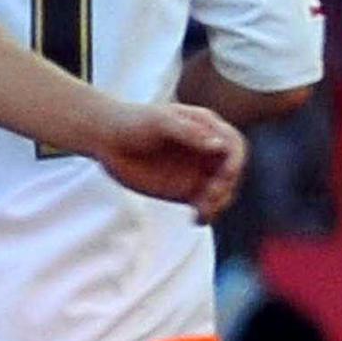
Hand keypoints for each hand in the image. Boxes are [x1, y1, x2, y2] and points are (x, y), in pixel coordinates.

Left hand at [98, 102, 248, 217]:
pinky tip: (196, 219)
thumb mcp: (159, 121)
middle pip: (232, 172)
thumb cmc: (132, 121)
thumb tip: (218, 145)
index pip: (234, 145)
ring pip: (222, 191)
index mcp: (206, 128)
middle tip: (208, 195)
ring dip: (219, 203)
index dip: (235, 161)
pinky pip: (205, 205)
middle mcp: (206, 150)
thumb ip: (188, 132)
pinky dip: (206, 214)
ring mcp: (197, 171)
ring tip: (201, 211)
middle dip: (226, 186)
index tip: (225, 175)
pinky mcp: (185, 190)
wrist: (106, 139)